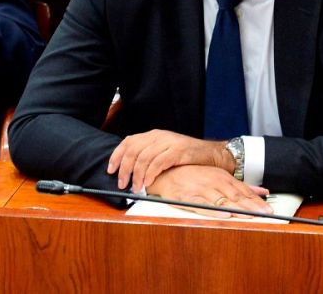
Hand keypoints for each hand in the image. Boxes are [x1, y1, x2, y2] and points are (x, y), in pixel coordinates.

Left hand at [108, 129, 231, 192]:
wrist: (211, 154)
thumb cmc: (187, 156)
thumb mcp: (165, 151)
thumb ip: (149, 156)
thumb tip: (130, 171)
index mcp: (154, 135)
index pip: (128, 142)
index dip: (117, 156)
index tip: (111, 170)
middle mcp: (159, 136)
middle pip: (133, 151)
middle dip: (125, 169)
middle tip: (122, 183)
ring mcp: (168, 142)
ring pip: (144, 158)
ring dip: (137, 175)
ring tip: (136, 187)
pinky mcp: (178, 150)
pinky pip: (158, 163)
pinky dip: (150, 174)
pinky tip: (148, 182)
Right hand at [145, 165, 270, 216]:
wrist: (167, 171)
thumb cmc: (194, 175)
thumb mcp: (220, 176)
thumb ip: (242, 186)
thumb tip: (263, 191)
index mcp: (224, 178)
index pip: (244, 191)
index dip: (257, 202)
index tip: (269, 210)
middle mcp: (214, 182)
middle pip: (236, 197)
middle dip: (252, 207)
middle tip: (265, 214)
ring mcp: (201, 190)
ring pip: (222, 201)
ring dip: (237, 209)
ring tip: (250, 216)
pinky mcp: (188, 198)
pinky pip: (202, 205)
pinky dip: (213, 211)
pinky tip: (223, 216)